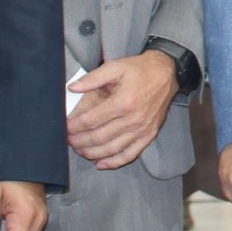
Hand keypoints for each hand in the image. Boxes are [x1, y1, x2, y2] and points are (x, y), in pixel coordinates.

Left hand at [66, 51, 176, 169]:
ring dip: (92, 153)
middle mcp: (133, 119)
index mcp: (122, 102)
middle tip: (68, 141)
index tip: (64, 128)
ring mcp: (142, 129)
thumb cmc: (139, 70)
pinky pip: (130, 154)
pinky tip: (101, 163)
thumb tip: (72, 88)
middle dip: (80, 142)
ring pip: (112, 149)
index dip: (75, 126)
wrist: (166, 73)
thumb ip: (92, 78)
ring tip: (79, 151)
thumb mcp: (115, 67)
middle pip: (99, 137)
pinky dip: (114, 162)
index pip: (91, 120)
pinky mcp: (149, 135)